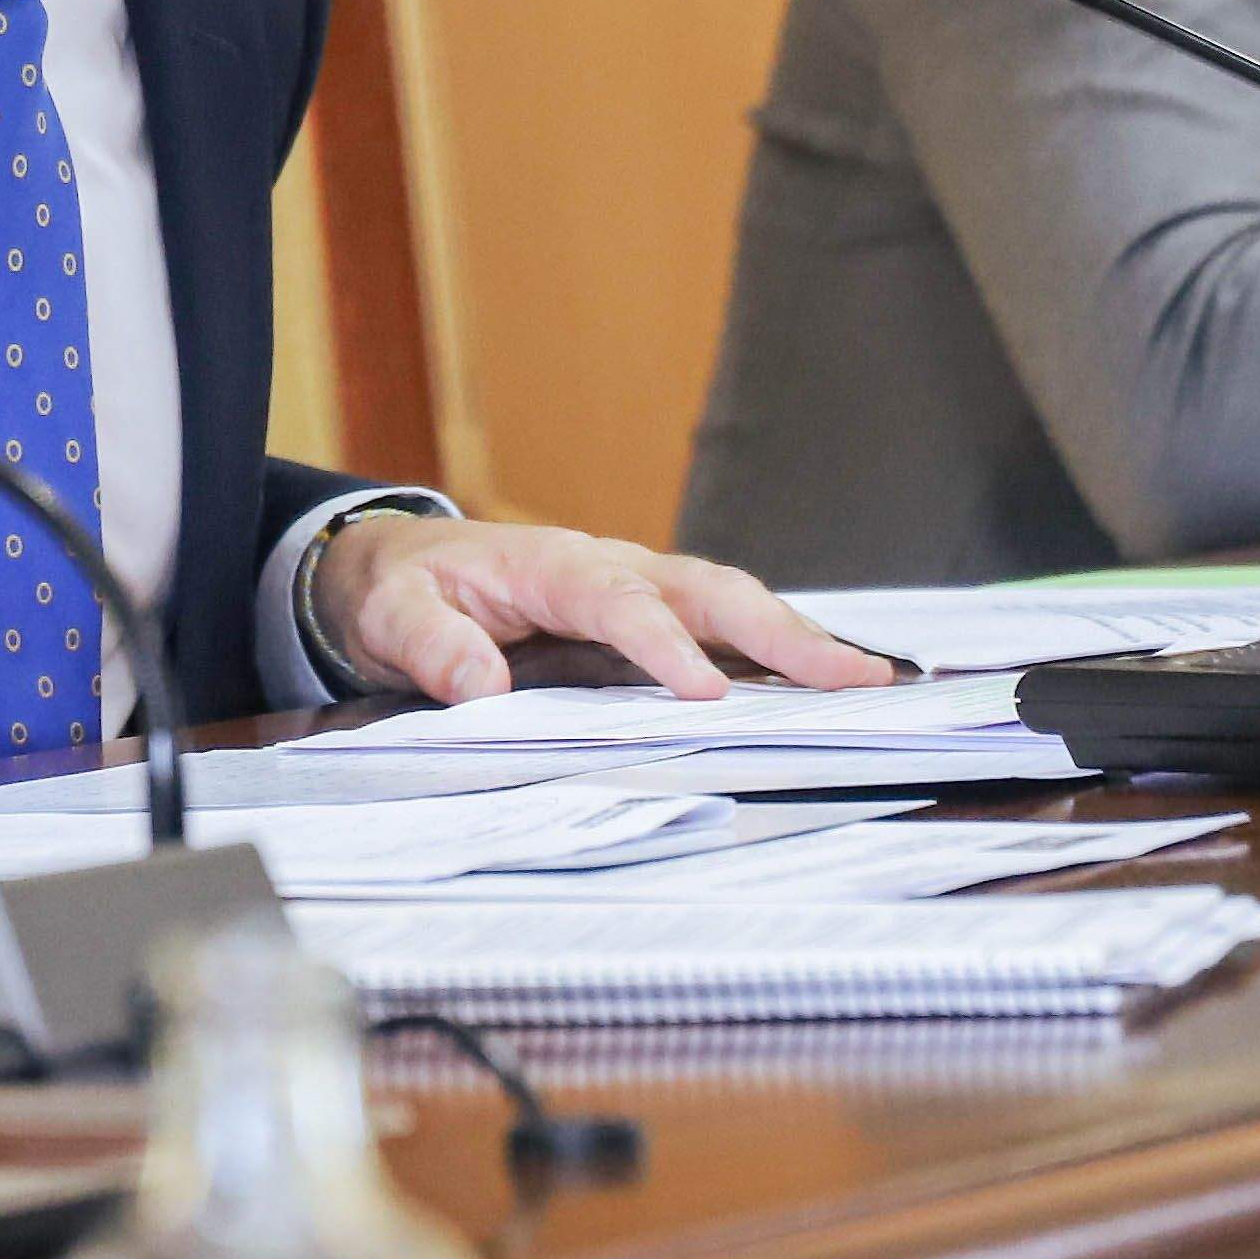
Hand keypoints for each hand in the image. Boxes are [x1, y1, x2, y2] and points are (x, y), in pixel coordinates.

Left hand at [311, 517, 895, 703]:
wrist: (400, 569)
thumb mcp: (392, 616)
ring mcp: (637, 588)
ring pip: (730, 604)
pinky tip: (824, 684)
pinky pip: (720, 628)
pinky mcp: (646, 616)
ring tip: (867, 680)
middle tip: (849, 675)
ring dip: (797, 640)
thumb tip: (480, 685)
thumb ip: (433, 646)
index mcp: (552, 566)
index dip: (665, 647)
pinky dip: (775, 651)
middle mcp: (612, 568)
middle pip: (709, 590)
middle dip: (780, 633)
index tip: (704, 693)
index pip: (621, 603)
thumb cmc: (402, 592)